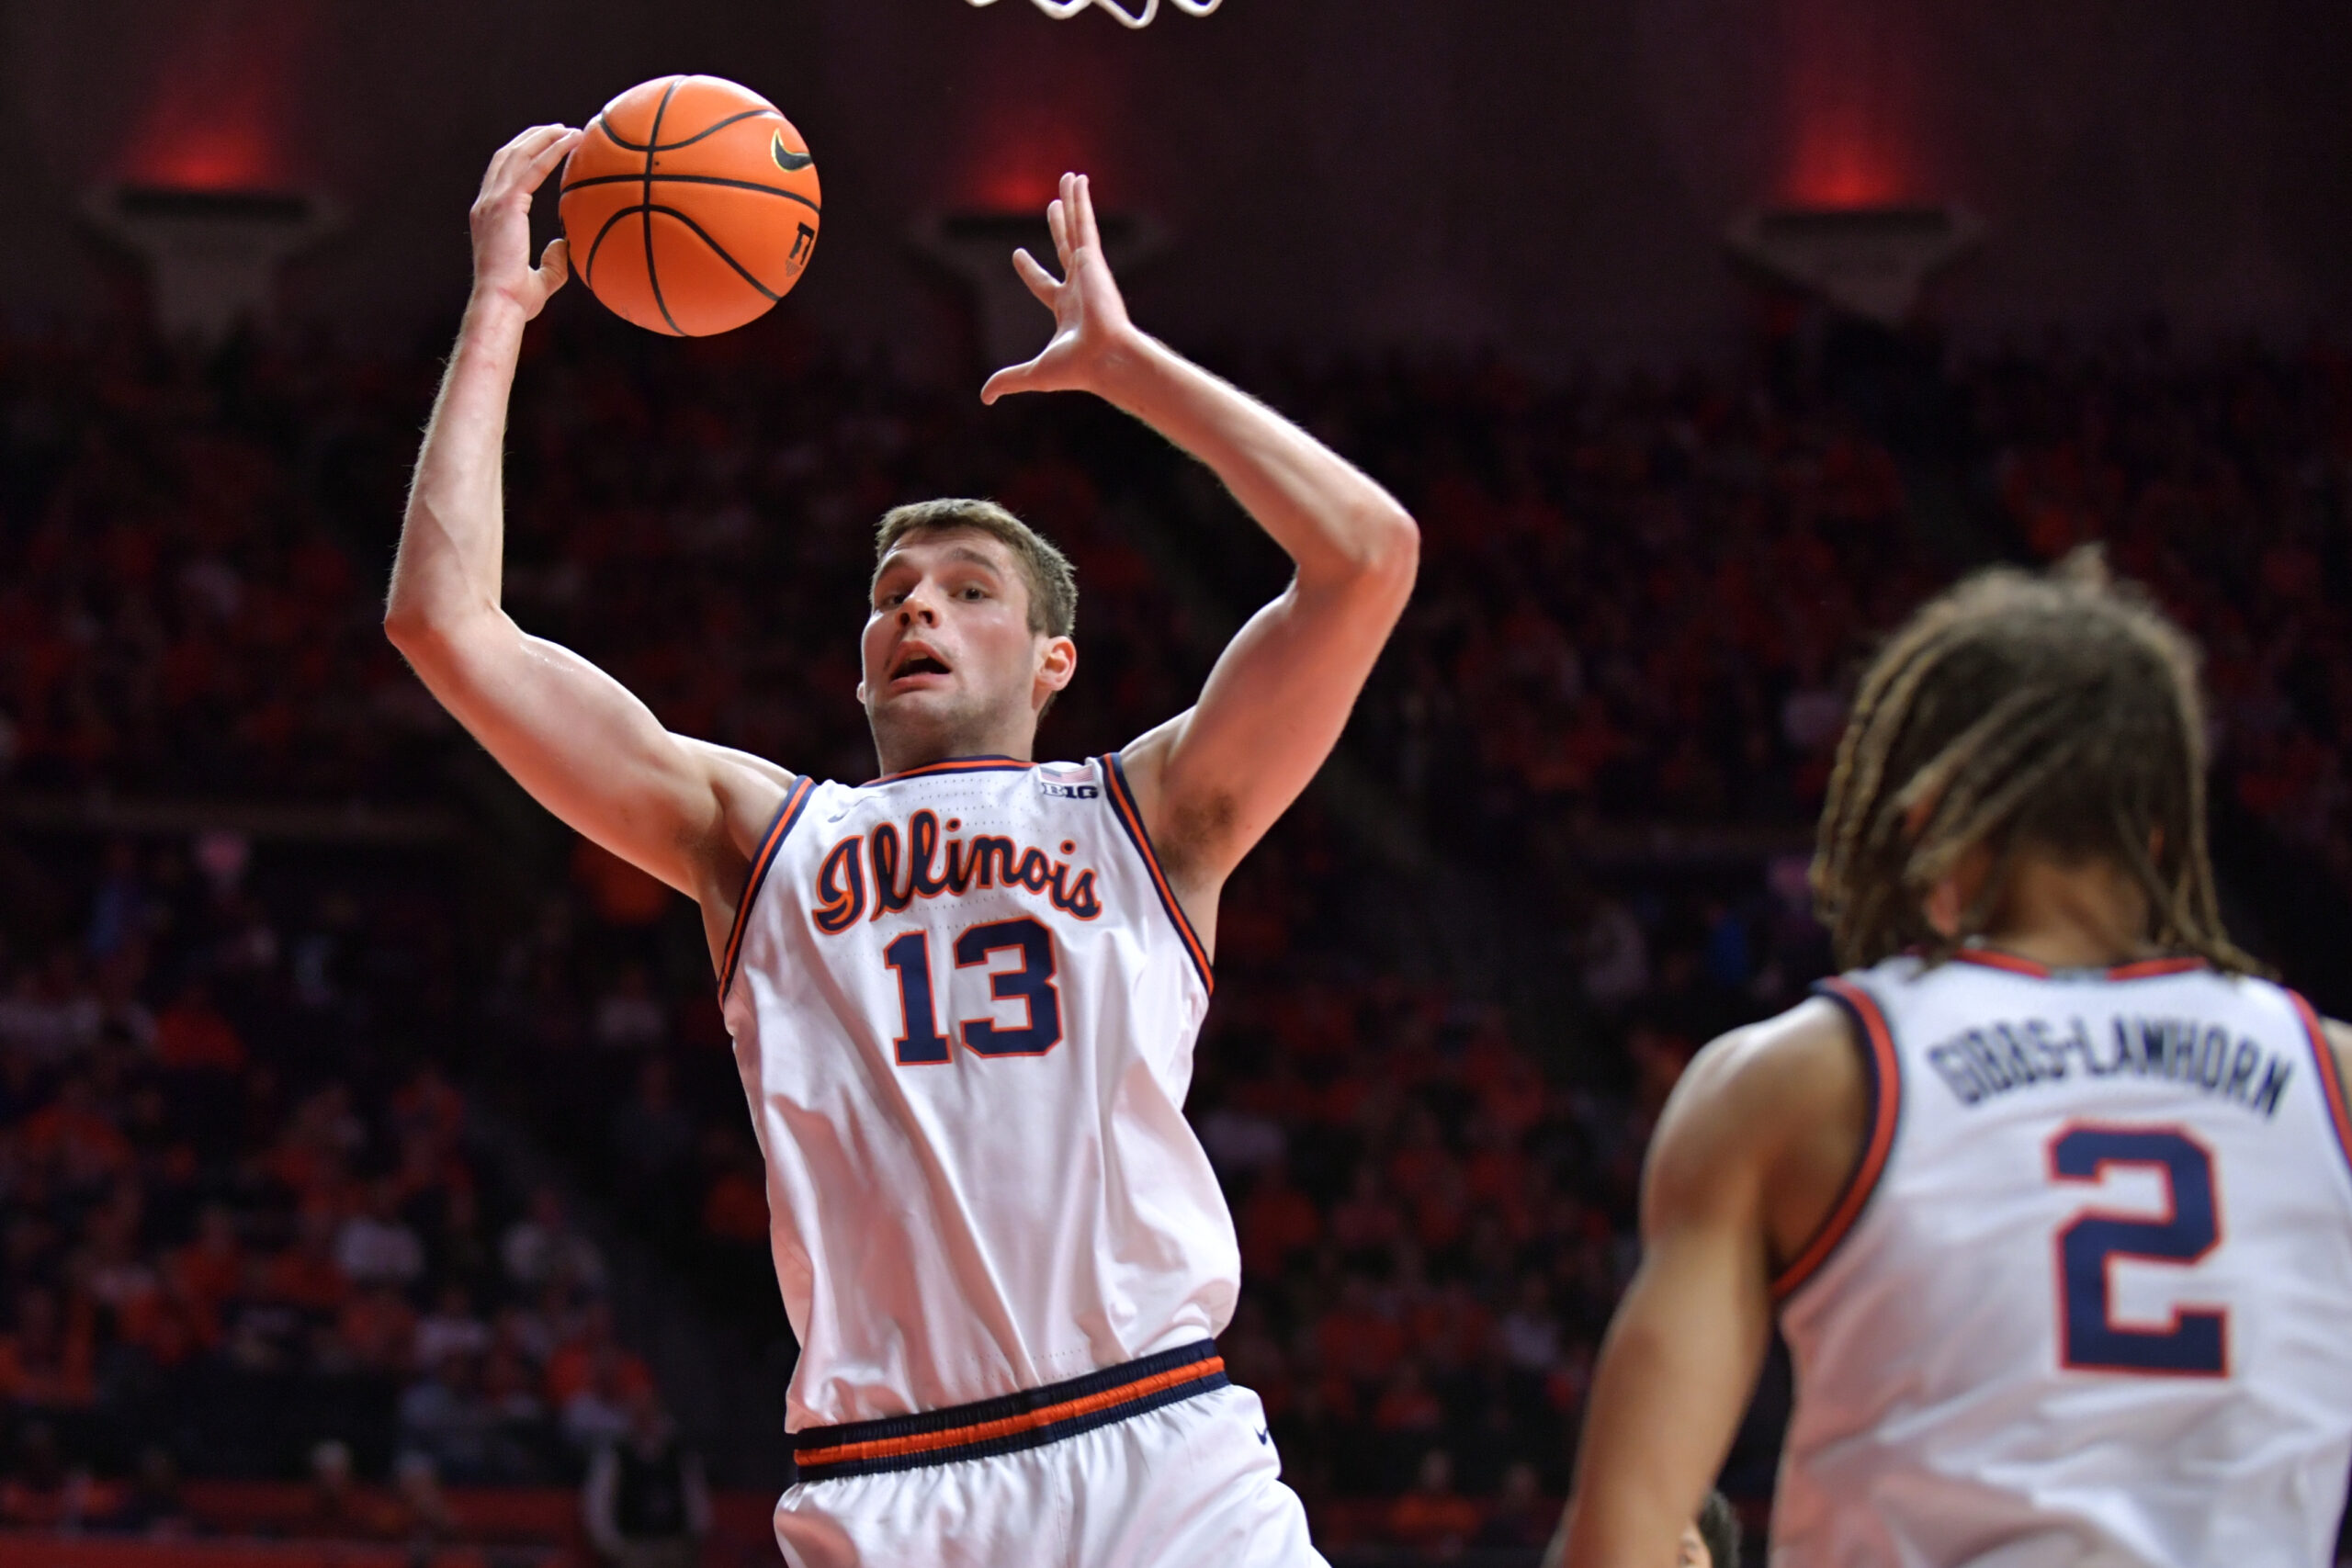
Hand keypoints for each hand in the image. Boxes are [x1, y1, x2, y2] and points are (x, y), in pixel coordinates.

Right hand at [469, 124, 581, 319]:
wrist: (501, 302)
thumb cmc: (516, 298)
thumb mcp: (540, 280)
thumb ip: (552, 262)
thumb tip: (564, 246)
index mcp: (489, 216)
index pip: (503, 175)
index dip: (523, 155)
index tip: (546, 146)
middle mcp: (487, 203)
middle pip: (508, 156)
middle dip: (533, 138)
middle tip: (559, 129)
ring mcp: (494, 201)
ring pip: (519, 154)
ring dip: (545, 137)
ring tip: (569, 130)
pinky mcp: (507, 204)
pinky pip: (533, 167)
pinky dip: (552, 150)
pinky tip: (571, 142)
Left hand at [981, 173, 1148, 404]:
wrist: (1105, 360)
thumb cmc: (1077, 369)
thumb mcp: (1034, 373)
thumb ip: (1009, 379)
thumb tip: (984, 397)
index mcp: (1066, 309)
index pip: (1043, 284)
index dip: (1029, 270)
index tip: (1018, 254)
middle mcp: (1079, 286)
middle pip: (1064, 248)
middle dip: (1059, 227)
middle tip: (1052, 206)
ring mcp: (1088, 271)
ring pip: (1077, 228)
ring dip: (1072, 203)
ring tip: (1069, 178)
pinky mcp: (1093, 260)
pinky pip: (1085, 222)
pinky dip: (1081, 200)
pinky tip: (1077, 179)